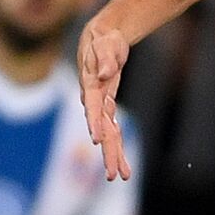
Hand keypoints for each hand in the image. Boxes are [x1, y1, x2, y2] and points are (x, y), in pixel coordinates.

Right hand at [77, 23, 132, 180]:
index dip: (95, 123)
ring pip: (108, 133)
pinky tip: (123, 163)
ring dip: (114, 155)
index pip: (93, 107)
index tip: (97, 140)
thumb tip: (104, 75)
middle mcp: (94, 99)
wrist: (102, 38)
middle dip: (108, 152)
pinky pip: (113, 129)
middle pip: (102, 129)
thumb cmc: (104, 40)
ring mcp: (100, 105)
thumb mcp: (106, 44)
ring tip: (120, 176)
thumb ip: (106, 59)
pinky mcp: (107, 105)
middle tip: (113, 175)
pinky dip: (118, 145)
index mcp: (91, 86)